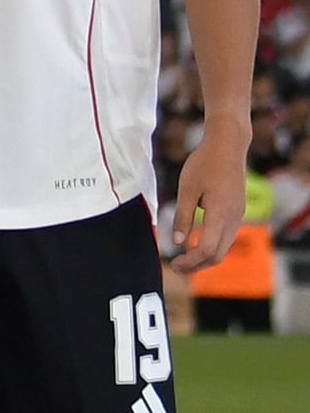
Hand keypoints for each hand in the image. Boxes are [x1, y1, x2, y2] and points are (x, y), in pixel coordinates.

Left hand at [167, 120, 251, 276]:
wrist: (228, 146)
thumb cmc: (204, 164)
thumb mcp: (187, 190)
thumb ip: (183, 217)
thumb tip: (178, 243)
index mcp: (221, 214)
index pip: (207, 250)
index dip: (190, 262)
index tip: (173, 264)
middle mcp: (234, 218)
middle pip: (218, 255)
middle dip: (197, 265)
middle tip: (175, 266)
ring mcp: (239, 215)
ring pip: (224, 247)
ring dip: (204, 257)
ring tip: (183, 258)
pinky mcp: (237, 211)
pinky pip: (226, 236)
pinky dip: (212, 245)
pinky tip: (195, 242)